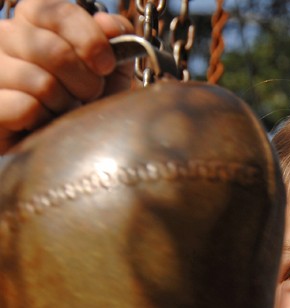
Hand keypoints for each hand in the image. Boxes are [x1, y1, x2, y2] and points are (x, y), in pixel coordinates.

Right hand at [0, 0, 132, 153]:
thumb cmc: (81, 107)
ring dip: (65, 106)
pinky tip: (43, 125)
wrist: (61, 147)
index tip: (107, 65)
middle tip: (88, 97)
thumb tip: (114, 26)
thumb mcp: (108, 77)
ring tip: (63, 113)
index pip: (55, 11)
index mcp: (33, 23)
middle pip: (53, 51)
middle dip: (85, 83)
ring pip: (40, 82)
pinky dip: (45, 122)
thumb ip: (115, 46)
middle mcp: (5, 38)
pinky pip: (25, 107)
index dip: (88, 38)